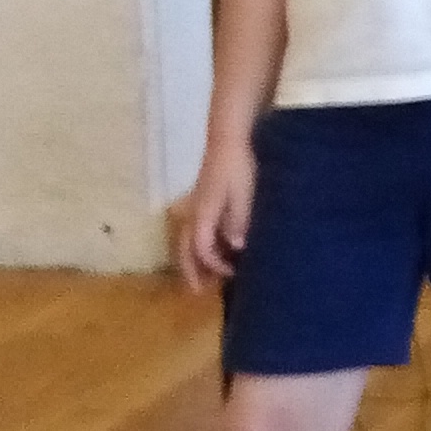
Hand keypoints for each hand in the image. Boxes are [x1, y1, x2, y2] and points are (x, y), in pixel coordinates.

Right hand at [171, 148, 256, 292]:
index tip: (231, 274)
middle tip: (197, 291)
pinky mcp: (200, 200)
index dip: (213, 264)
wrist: (228, 140)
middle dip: (190, 270)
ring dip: (191, 259)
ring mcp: (194, 205)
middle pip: (185, 248)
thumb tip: (236, 247)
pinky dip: (197, 244)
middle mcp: (193, 212)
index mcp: (203, 214)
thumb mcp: (244, 195)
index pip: (201, 248)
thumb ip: (239, 220)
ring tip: (202, 275)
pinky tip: (210, 249)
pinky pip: (194, 229)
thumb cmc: (239, 167)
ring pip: (186, 240)